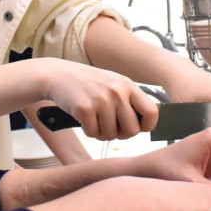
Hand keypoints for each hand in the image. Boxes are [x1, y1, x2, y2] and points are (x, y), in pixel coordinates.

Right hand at [44, 61, 158, 140]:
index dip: (146, 126)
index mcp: (128, 85)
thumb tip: (148, 124)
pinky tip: (84, 118)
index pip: (152, 112)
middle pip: (132, 130)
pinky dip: (88, 131)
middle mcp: (117, 92)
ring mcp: (101, 100)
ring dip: (102, 133)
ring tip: (95, 120)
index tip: (137, 128)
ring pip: (111, 135)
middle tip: (111, 127)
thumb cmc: (89, 84)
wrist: (58, 75)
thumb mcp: (114, 85)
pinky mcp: (84, 109)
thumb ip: (130, 100)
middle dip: (121, 134)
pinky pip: (93, 134)